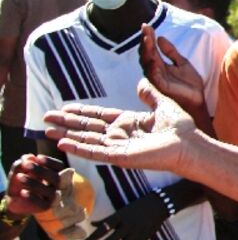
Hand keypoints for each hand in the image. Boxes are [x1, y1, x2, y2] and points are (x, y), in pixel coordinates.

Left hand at [5, 154, 63, 214]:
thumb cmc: (21, 181)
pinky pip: (41, 202)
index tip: (38, 157)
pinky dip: (32, 196)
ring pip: (50, 191)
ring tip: (19, 177)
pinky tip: (22, 192)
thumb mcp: (20, 170)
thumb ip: (23, 163)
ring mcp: (53, 197)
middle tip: (26, 165)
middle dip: (41, 170)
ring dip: (34, 183)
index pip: (60, 166)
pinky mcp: (45, 207)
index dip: (50, 162)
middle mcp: (57, 186)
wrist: (15, 199)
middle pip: (56, 178)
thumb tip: (29, 157)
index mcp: (54, 174)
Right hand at [44, 79, 201, 175]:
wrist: (189, 144)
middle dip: (67, 123)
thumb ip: (150, 94)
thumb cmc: (180, 128)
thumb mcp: (163, 104)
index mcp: (129, 123)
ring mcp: (119, 147)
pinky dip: (79, 148)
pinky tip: (63, 144)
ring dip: (67, 136)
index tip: (65, 108)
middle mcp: (121, 135)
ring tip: (48, 131)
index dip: (82, 113)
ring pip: (87, 140)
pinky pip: (95, 152)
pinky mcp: (120, 157)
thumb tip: (143, 82)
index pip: (99, 117)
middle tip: (47, 118)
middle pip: (88, 128)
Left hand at [81, 189, 171, 239]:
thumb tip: (91, 225)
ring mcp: (136, 233)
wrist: (158, 204)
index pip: (102, 230)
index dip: (91, 239)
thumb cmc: (137, 206)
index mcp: (119, 217)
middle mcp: (126, 226)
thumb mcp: (121, 211)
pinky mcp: (144, 239)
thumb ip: (107, 220)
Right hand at [139, 24, 205, 115]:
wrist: (198, 100)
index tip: (146, 25)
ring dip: (147, 51)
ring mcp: (157, 79)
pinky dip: (153, 69)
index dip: (148, 37)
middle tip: (145, 29)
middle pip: (146, 54)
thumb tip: (160, 38)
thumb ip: (171, 52)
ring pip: (147, 64)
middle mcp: (155, 71)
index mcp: (159, 65)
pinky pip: (154, 78)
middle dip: (145, 41)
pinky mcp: (162, 88)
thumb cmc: (189, 84)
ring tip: (148, 39)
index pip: (150, 49)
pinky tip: (153, 60)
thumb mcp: (182, 63)